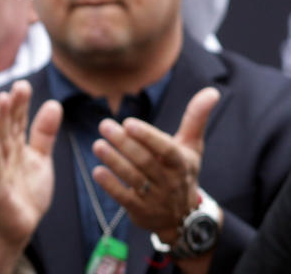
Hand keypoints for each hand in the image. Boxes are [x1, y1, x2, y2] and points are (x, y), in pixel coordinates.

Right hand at [0, 81, 61, 269]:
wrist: (18, 228)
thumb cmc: (27, 193)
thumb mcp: (41, 160)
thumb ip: (44, 133)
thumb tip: (53, 103)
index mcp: (18, 148)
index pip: (19, 122)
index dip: (21, 104)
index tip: (23, 84)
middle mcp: (6, 154)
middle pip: (9, 126)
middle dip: (13, 106)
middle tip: (18, 86)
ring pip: (0, 140)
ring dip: (0, 119)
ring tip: (2, 99)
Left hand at [92, 86, 219, 239]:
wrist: (183, 217)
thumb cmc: (182, 171)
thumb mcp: (191, 147)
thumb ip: (196, 119)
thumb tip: (212, 91)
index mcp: (181, 163)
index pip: (166, 149)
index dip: (148, 137)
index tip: (128, 122)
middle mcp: (169, 182)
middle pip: (145, 161)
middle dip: (123, 143)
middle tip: (104, 125)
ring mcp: (155, 198)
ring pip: (133, 178)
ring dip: (114, 161)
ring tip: (98, 145)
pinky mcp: (140, 211)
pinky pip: (124, 198)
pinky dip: (110, 185)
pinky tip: (97, 171)